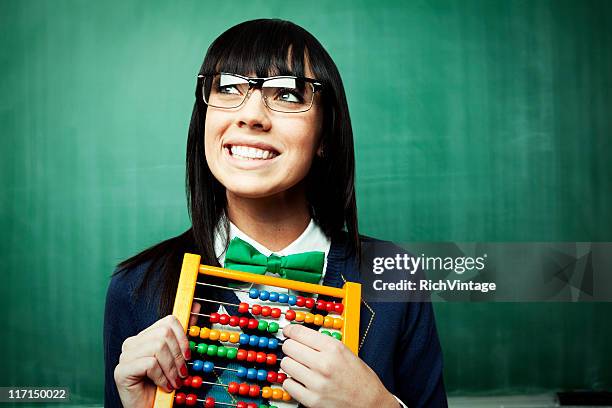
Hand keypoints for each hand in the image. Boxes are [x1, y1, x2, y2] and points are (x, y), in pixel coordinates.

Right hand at [113, 302, 200, 407]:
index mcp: (145, 337)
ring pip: (157, 347)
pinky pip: (150, 363)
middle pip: (163, 334)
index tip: (188, 355)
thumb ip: (183, 335)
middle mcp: (132, 343)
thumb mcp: (177, 358)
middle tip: (182, 373)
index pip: (168, 321)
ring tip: (174, 382)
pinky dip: (162, 377)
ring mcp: (124, 355)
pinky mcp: (122, 370)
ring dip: (171, 369)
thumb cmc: (164, 385)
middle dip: (178, 355)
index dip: (183, 336)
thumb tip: (196, 306)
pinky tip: (164, 386)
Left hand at [280, 324, 397, 407]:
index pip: (300, 332)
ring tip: (300, 367)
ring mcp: (317, 383)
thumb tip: (300, 336)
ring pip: (286, 364)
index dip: (291, 330)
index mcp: (334, 348)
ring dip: (291, 364)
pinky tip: (301, 381)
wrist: (372, 403)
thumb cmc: (361, 379)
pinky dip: (292, 382)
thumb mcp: (346, 352)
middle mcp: (324, 364)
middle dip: (291, 347)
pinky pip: (288, 384)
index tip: (288, 332)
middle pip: (289, 347)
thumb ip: (323, 344)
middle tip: (295, 351)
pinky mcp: (312, 400)